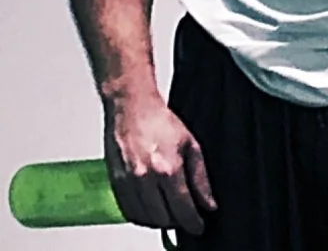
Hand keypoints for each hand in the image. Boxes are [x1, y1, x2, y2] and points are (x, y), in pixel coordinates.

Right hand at [104, 92, 216, 235]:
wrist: (131, 105)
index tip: (198, 226)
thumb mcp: (190, 144)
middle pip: (163, 220)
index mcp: (168, 168)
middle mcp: (145, 178)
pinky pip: (129, 212)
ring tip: (169, 211)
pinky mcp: (115, 182)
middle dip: (177, 221)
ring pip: (145, 220)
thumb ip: (200, 178)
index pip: (183, 210)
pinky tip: (151, 206)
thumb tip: (208, 203)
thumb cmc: (159, 120)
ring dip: (159, 221)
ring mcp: (128, 182)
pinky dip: (141, 216)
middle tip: (184, 215)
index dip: (193, 223)